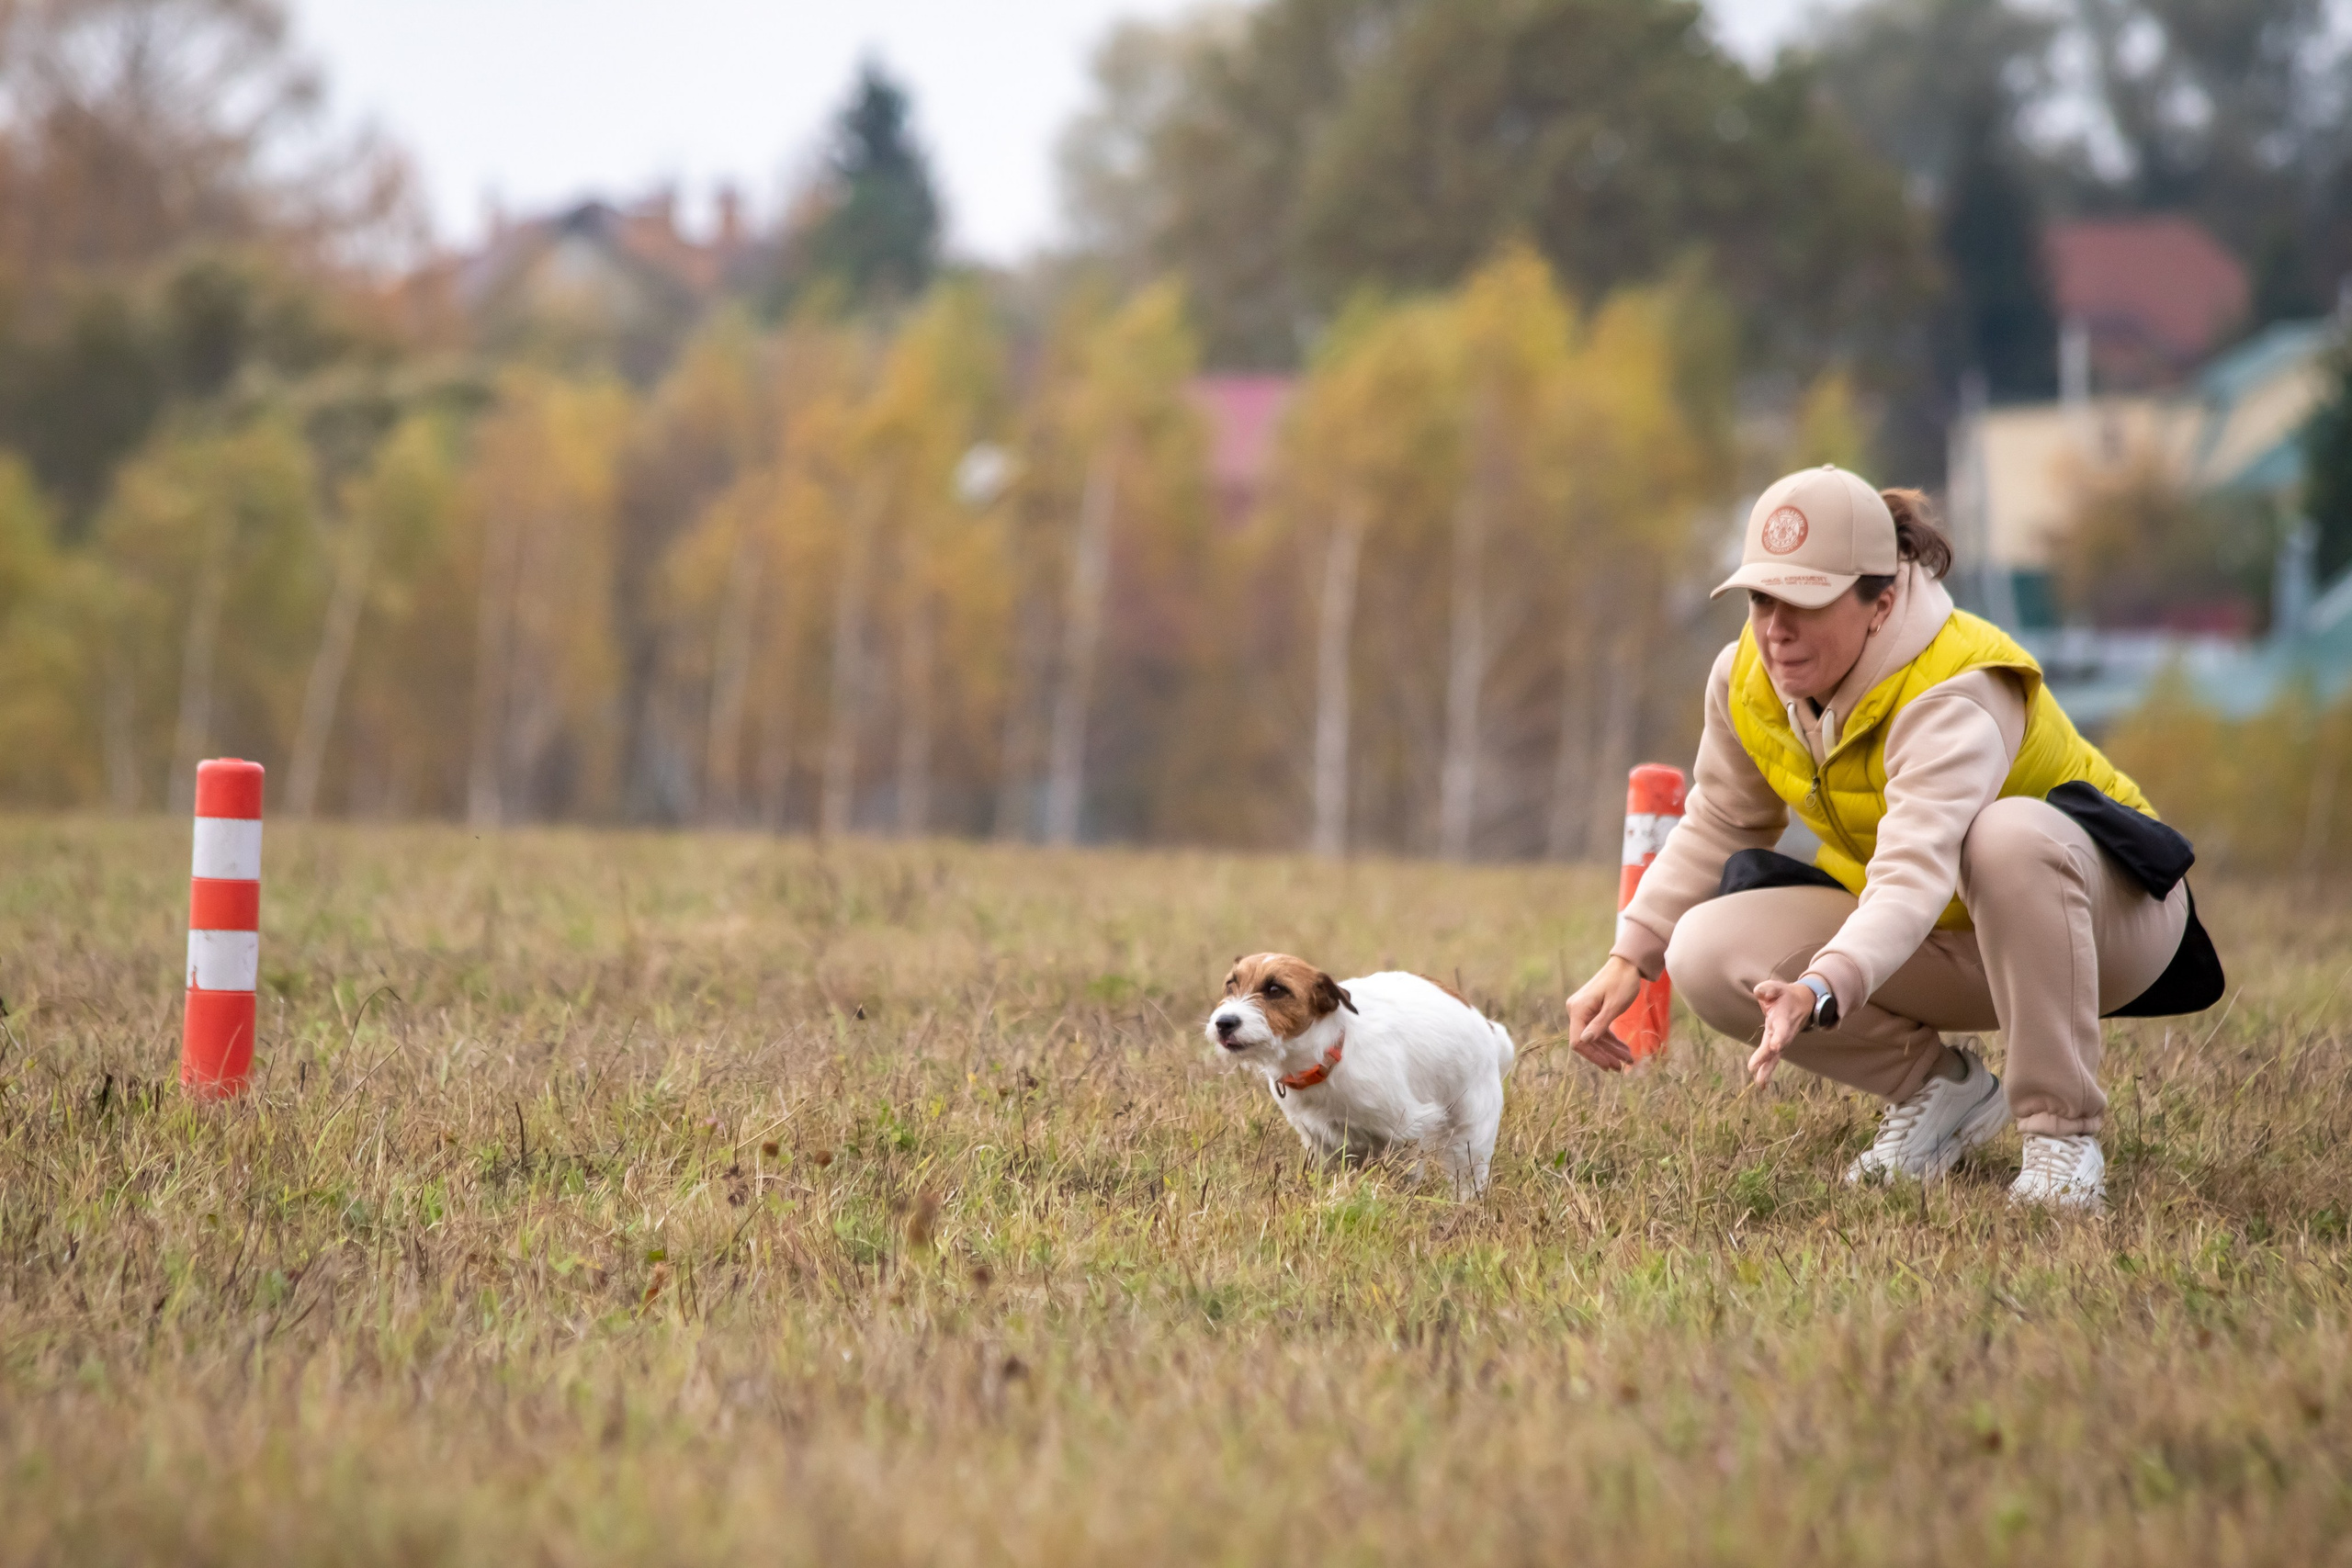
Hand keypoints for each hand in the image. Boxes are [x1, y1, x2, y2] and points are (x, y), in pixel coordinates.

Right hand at [1565, 956, 1644, 1071]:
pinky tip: (1624, 1050)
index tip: (1609, 1065)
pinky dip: (1611, 1040)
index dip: (1593, 1056)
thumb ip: (1599, 1025)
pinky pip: (1599, 1029)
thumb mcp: (1615, 1005)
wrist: (1628, 963)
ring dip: (1610, 1050)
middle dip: (1604, 1055)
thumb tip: (1583, 1042)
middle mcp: (1576, 1010)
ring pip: (1594, 1037)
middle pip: (1586, 1041)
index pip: (1578, 1041)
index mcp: (1578, 1009)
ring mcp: (1584, 1010)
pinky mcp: (1592, 1010)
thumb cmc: (1623, 982)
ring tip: (1628, 1060)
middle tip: (1621, 1068)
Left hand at [1746, 978, 1816, 1087]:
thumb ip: (1768, 989)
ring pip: (1775, 1057)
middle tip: (1755, 1069)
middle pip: (1776, 1047)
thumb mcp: (1777, 988)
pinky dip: (1767, 1071)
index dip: (1779, 1037)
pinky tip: (1762, 1084)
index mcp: (1784, 1018)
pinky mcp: (1778, 1045)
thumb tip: (1759, 992)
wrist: (1803, 1003)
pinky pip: (1772, 1059)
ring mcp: (1782, 1040)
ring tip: (1760, 1083)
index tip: (1775, 1046)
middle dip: (1766, 1058)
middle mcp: (1784, 1032)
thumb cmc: (1785, 996)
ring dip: (1767, 1069)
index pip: (1782, 1029)